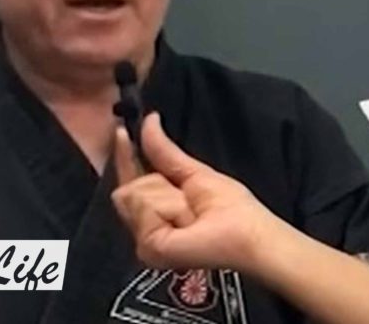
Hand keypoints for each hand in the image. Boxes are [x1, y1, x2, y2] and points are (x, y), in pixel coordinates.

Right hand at [111, 112, 281, 272]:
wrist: (248, 235)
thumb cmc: (233, 211)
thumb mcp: (194, 172)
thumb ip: (165, 151)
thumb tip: (149, 121)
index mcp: (158, 205)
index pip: (130, 177)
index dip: (124, 154)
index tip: (120, 131)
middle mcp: (147, 224)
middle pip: (128, 186)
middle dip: (158, 183)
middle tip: (186, 200)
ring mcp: (146, 239)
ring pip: (134, 195)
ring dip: (169, 198)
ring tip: (190, 215)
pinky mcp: (149, 247)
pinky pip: (144, 208)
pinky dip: (168, 208)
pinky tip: (184, 222)